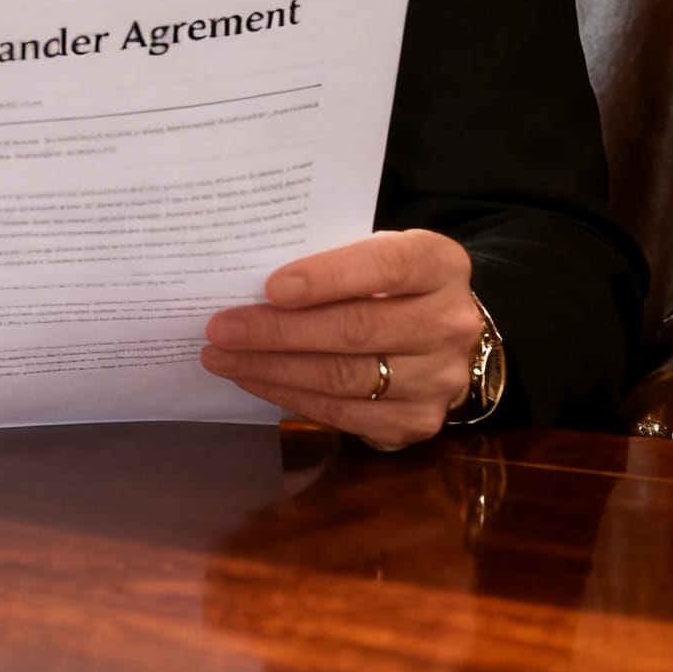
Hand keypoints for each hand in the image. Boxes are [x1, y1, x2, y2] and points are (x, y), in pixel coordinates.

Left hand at [199, 229, 480, 451]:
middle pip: (357, 330)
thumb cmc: (387, 279)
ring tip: (222, 357)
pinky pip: (344, 415)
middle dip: (278, 331)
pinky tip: (254, 380)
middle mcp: (451, 324)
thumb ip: (331, 254)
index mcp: (440, 264)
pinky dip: (290, 397)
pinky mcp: (419, 422)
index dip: (327, 277)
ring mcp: (440, 380)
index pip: (386, 266)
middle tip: (221, 328)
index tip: (270, 287)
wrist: (440, 329)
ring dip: (273, 369)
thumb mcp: (373, 248)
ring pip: (345, 379)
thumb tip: (247, 276)